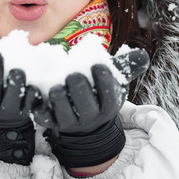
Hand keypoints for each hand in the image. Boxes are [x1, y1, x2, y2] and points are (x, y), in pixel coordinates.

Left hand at [32, 48, 149, 169]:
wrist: (86, 122)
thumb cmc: (100, 92)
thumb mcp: (116, 79)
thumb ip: (128, 65)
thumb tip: (143, 54)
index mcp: (108, 103)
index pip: (109, 93)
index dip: (104, 80)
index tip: (98, 65)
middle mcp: (91, 115)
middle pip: (86, 105)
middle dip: (80, 89)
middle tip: (73, 74)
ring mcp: (71, 122)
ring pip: (65, 114)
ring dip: (60, 100)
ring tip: (56, 87)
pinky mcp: (52, 123)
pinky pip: (45, 119)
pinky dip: (39, 111)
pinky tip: (35, 96)